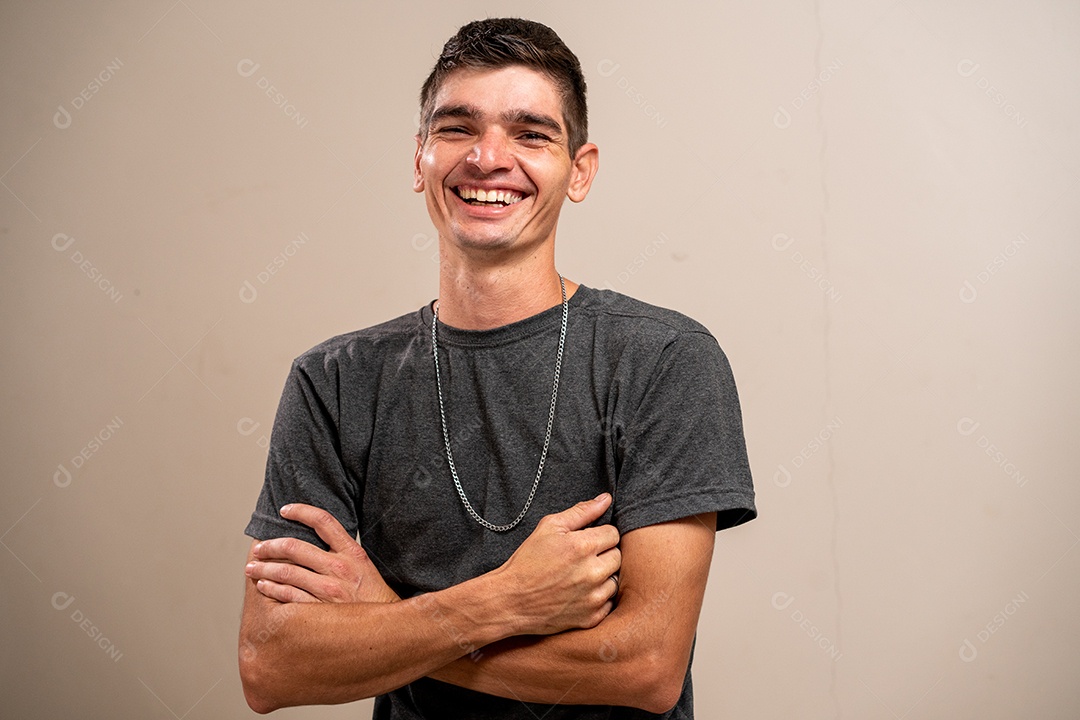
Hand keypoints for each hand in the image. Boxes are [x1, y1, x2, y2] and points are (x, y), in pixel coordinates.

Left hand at [245, 504, 400, 604]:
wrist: (388, 629)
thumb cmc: (374, 598)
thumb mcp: (365, 567)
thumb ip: (343, 553)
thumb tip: (317, 541)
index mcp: (353, 552)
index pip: (324, 521)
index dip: (301, 511)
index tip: (285, 510)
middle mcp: (340, 568)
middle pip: (295, 547)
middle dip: (271, 546)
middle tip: (259, 548)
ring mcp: (329, 590)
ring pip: (287, 572)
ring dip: (264, 569)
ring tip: (253, 568)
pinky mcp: (319, 611)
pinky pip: (288, 597)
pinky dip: (271, 590)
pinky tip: (263, 587)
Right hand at [496, 493, 621, 634]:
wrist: (510, 600)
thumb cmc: (527, 561)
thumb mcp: (549, 527)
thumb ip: (581, 511)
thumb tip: (606, 499)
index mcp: (583, 546)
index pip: (613, 534)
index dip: (599, 535)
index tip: (586, 541)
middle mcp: (592, 573)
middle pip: (618, 556)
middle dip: (603, 554)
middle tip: (582, 559)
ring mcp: (593, 598)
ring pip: (615, 581)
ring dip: (602, 577)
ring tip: (579, 577)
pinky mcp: (591, 618)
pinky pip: (608, 603)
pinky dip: (597, 598)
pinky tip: (579, 594)